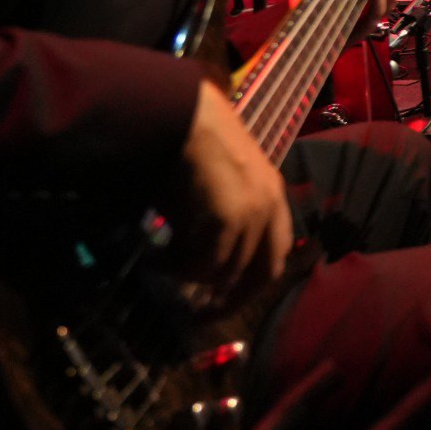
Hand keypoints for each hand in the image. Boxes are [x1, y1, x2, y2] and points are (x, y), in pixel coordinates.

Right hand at [170, 81, 291, 305]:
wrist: (181, 114)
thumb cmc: (190, 143)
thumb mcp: (217, 186)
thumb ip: (221, 222)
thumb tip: (204, 264)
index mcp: (272, 197)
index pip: (275, 255)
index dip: (251, 282)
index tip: (224, 300)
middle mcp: (271, 207)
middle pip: (260, 274)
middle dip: (231, 301)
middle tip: (200, 314)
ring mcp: (254, 212)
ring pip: (225, 272)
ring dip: (189, 277)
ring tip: (159, 263)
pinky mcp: (230, 217)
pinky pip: (204, 263)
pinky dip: (177, 268)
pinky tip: (155, 256)